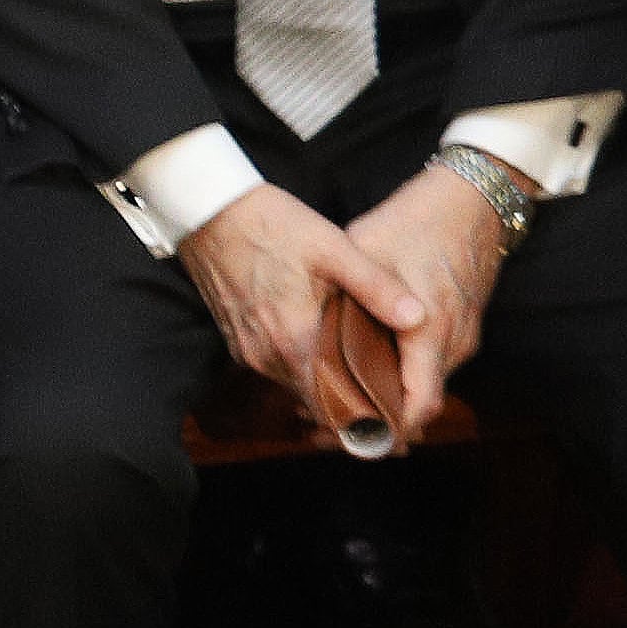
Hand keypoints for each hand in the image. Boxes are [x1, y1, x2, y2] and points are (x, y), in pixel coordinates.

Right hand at [176, 184, 429, 443]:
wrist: (206, 208)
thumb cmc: (269, 223)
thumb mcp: (331, 246)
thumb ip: (376, 286)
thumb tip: (419, 317)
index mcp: (295, 342)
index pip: (335, 410)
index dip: (365, 419)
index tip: (392, 413)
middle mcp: (267, 358)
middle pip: (316, 401)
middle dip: (349, 401)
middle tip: (384, 389)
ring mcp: (247, 351)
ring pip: (295, 384)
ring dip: (323, 381)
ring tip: (358, 366)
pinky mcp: (235, 339)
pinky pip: (275, 366)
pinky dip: (300, 363)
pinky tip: (319, 343)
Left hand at [345, 159, 519, 440]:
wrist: (470, 202)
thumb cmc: (414, 223)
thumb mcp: (367, 251)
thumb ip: (348, 297)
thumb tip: (317, 337)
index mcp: (430, 330)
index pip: (418, 406)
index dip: (383, 429)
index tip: (343, 434)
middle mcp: (454, 345)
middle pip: (417, 405)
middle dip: (373, 420)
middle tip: (319, 424)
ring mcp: (461, 340)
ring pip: (421, 386)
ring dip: (383, 398)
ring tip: (327, 399)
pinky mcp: (459, 330)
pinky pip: (428, 366)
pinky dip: (397, 376)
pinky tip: (360, 368)